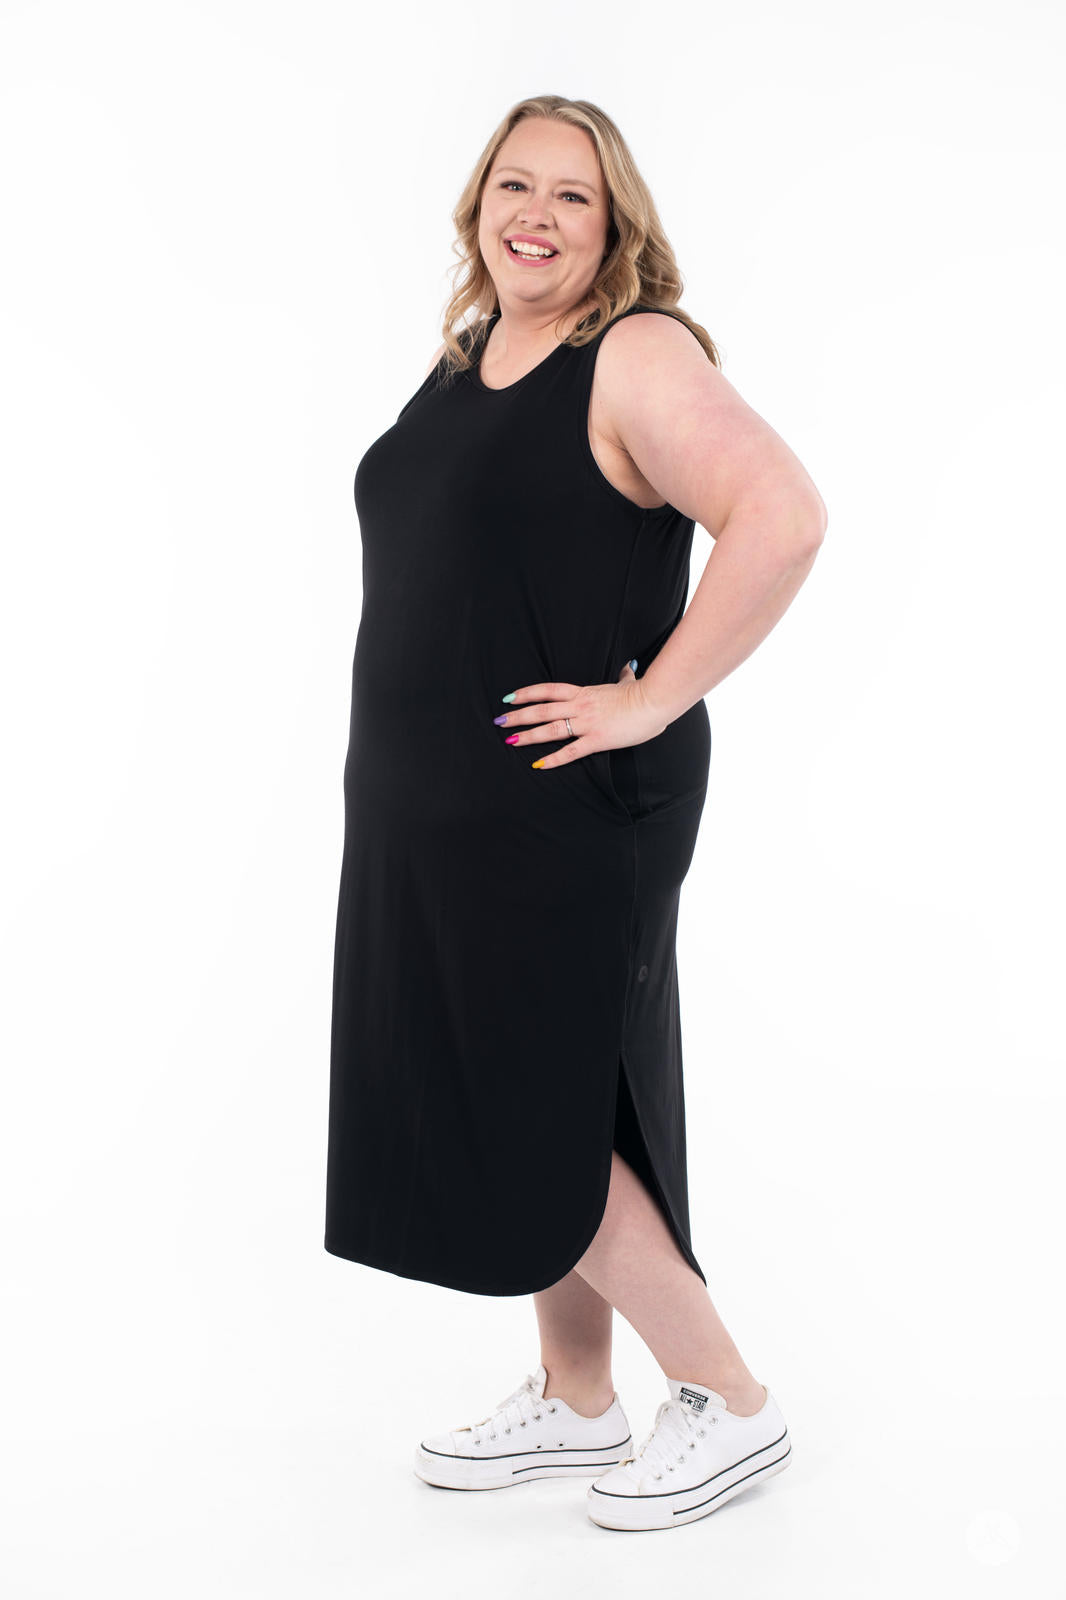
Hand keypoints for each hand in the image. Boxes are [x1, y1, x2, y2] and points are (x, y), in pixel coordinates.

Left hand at [495, 661, 669, 769]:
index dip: (527, 693)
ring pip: (550, 728)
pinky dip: (553, 759)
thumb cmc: (643, 692)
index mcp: (584, 692)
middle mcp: (580, 706)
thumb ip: (624, 676)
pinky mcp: (596, 740)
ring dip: (528, 735)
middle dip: (518, 716)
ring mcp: (586, 723)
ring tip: (510, 740)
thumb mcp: (628, 682)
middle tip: (499, 721)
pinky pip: (570, 751)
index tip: (509, 698)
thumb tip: (628, 668)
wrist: (653, 702)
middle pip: (542, 709)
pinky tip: (538, 765)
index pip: (548, 690)